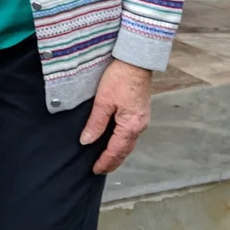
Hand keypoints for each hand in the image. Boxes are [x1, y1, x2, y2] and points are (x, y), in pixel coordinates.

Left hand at [81, 59, 152, 174]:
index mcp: (131, 125)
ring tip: (106, 159)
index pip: (116, 150)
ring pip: (129, 142)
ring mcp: (142, 118)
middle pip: (125, 150)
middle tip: (100, 169)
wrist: (136, 59)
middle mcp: (140, 125)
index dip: (105, 162)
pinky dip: (122, 141)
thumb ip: (95, 123)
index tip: (95, 170)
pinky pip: (131, 133)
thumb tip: (86, 141)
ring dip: (118, 152)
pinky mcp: (140, 111)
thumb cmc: (120, 77)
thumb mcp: (103, 101)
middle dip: (113, 161)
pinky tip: (115, 141)